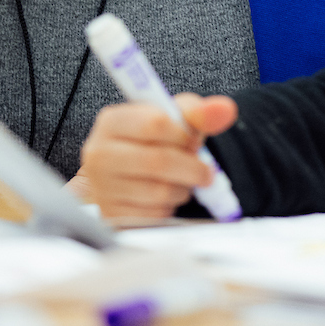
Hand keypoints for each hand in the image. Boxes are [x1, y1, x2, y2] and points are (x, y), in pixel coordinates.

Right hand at [75, 93, 236, 220]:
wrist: (123, 176)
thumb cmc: (150, 143)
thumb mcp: (172, 120)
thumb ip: (200, 112)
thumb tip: (225, 109)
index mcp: (112, 121)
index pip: (155, 124)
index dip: (185, 135)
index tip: (194, 142)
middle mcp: (99, 153)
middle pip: (159, 161)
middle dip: (192, 168)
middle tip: (205, 171)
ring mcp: (102, 187)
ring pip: (159, 192)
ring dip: (183, 189)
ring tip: (181, 181)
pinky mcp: (112, 215)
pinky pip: (154, 216)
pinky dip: (170, 208)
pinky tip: (166, 197)